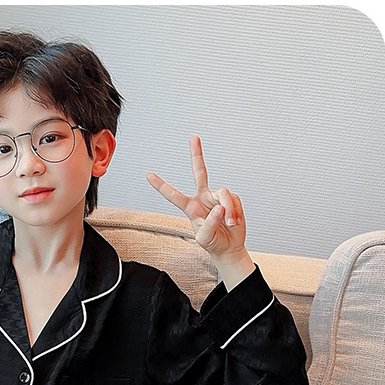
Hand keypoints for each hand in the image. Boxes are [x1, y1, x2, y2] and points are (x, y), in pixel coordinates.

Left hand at [147, 135, 247, 259]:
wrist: (229, 246)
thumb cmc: (212, 242)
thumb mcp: (204, 238)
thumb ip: (209, 223)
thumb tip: (219, 208)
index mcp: (190, 207)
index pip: (173, 195)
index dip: (161, 186)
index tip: (149, 175)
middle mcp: (202, 197)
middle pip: (200, 172)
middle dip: (197, 155)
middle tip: (194, 138)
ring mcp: (217, 197)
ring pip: (223, 193)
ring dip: (228, 209)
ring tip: (230, 223)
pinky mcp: (231, 199)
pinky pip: (234, 200)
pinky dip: (235, 212)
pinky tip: (234, 222)